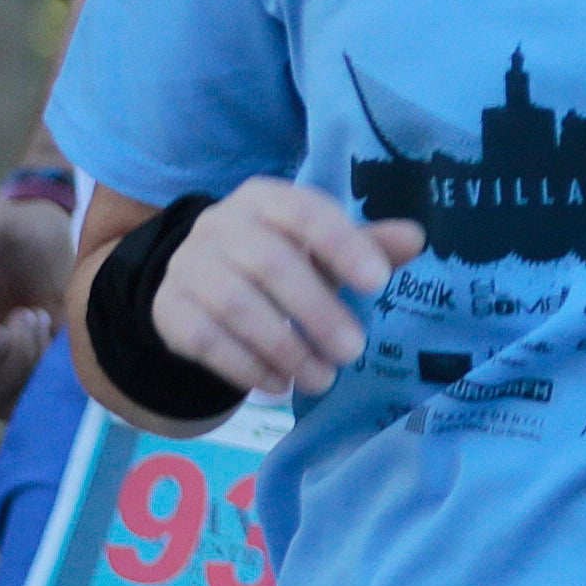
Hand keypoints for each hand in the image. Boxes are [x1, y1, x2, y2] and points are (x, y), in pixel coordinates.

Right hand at [0, 193, 79, 404]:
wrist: (60, 253)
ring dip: (28, 366)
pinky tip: (49, 339)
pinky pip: (21, 405)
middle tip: (30, 314)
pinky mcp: (6, 386)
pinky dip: (41, 378)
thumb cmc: (22, 235)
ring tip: (40, 317)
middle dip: (8, 360)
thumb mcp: (0, 223)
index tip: (1, 330)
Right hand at [147, 183, 411, 400]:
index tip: (378, 282)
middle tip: (353, 351)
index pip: (304, 211)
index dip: (341, 244)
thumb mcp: (320, 249)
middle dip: (316, 311)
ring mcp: (188, 266)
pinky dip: (247, 366)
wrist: (198, 282)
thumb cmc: (278, 259)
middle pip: (269, 263)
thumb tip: (416, 238)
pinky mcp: (169, 309)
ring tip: (322, 379)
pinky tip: (279, 385)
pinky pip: (206, 339)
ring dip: (284, 347)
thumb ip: (366, 245)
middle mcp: (220, 224)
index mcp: (265, 199)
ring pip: (235, 305)